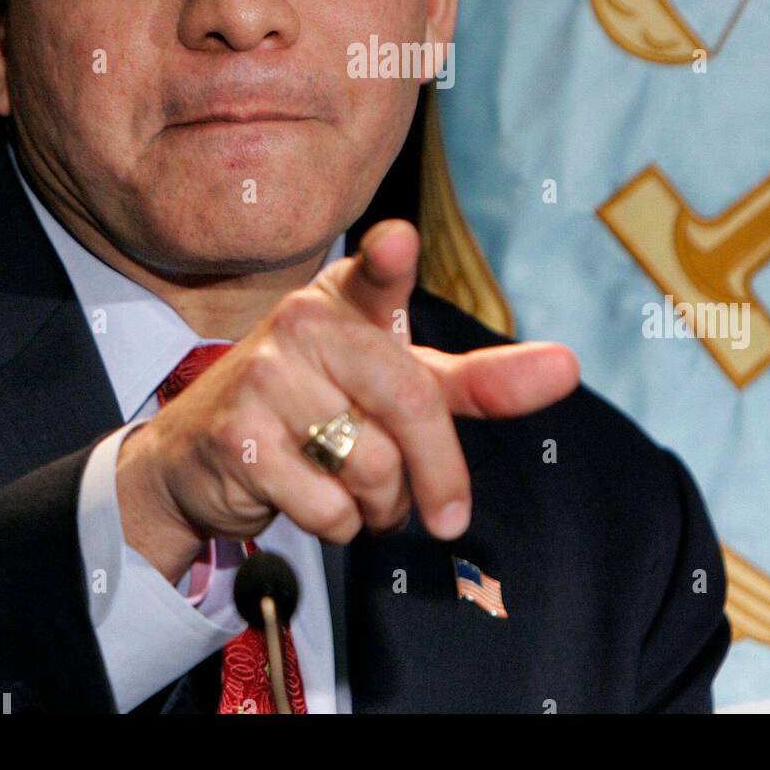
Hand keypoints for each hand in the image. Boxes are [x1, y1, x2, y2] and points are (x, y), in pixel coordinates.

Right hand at [115, 220, 579, 582]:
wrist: (202, 451)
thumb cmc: (321, 405)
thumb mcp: (396, 381)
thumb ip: (477, 379)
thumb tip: (567, 366)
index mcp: (348, 298)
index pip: (375, 271)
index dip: (389, 259)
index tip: (399, 243)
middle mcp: (305, 324)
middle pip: (410, 402)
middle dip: (441, 473)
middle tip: (448, 516)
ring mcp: (265, 377)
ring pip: (374, 467)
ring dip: (383, 506)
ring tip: (358, 491)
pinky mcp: (239, 437)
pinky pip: (329, 508)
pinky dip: (340, 526)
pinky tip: (312, 500)